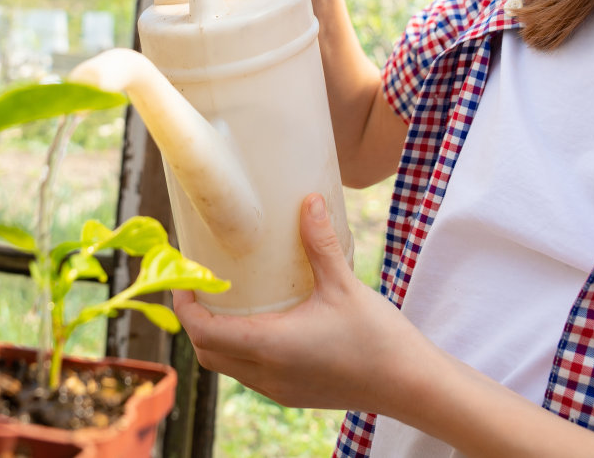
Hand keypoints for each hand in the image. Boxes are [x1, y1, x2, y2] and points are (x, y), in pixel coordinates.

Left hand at [171, 194, 425, 413]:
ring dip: (218, 337)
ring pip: (229, 366)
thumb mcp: (344, 284)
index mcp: (269, 346)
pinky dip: (241, 350)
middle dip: (196, 321)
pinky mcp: (294, 394)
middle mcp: (266, 374)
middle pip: (208, 353)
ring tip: (229, 300)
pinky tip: (262, 323)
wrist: (409, 385)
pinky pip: (251, 374)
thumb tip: (308, 200)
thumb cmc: (377, 338)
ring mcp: (279, 389)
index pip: (204, 332)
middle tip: (203, 286)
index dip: (186, 306)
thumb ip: (320, 243)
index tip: (184, 278)